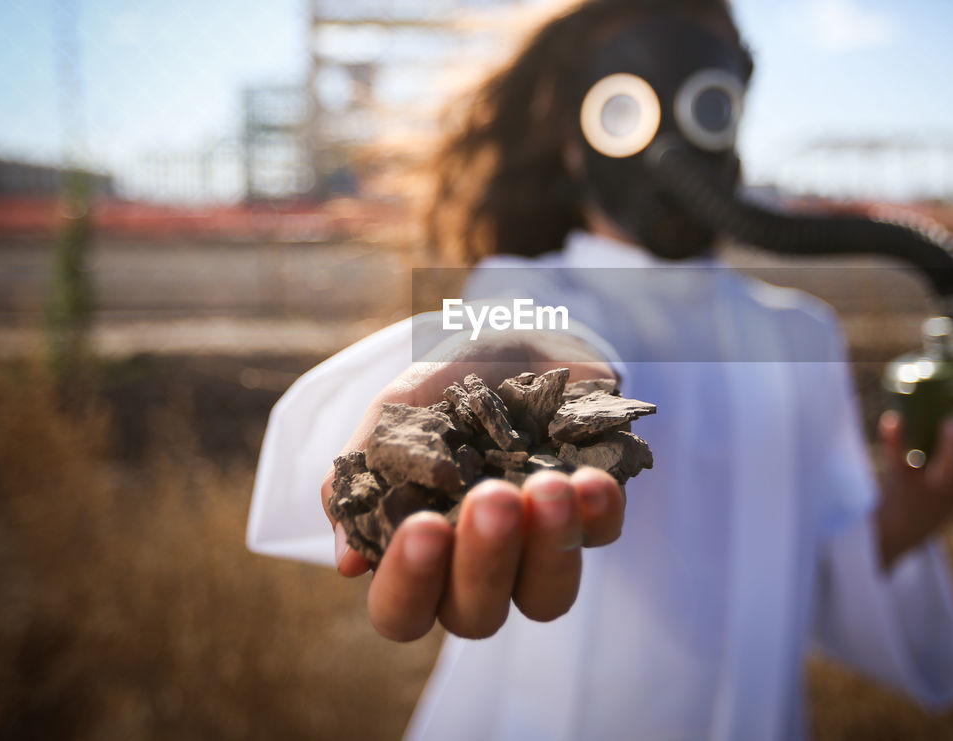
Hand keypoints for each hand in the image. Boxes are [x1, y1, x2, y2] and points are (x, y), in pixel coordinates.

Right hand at [322, 331, 626, 641]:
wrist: (521, 336)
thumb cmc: (448, 381)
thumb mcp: (399, 410)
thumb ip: (367, 473)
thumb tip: (349, 562)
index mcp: (419, 554)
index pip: (401, 610)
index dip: (407, 586)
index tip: (422, 528)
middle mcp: (477, 568)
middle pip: (475, 615)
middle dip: (484, 561)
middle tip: (493, 496)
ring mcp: (539, 551)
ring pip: (547, 597)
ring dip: (548, 548)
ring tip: (548, 486)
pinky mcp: (594, 520)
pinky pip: (603, 538)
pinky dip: (598, 512)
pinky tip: (589, 478)